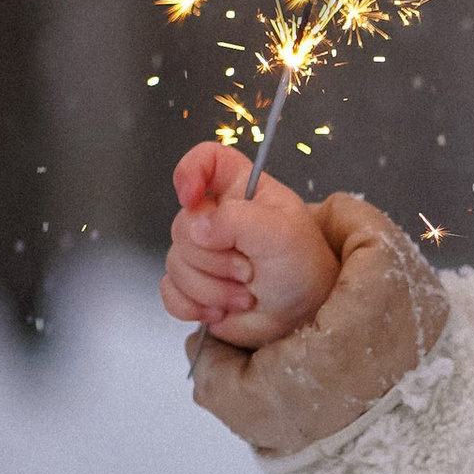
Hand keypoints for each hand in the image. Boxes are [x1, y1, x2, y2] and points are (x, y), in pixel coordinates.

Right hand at [160, 140, 338, 349]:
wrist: (303, 314)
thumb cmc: (303, 267)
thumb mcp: (281, 234)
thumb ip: (237, 221)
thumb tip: (199, 229)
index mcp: (240, 190)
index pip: (205, 159)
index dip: (190, 171)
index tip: (192, 198)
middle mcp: (216, 217)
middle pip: (182, 225)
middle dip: (214, 258)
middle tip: (249, 269)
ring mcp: (202, 253)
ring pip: (175, 264)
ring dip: (210, 288)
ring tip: (245, 294)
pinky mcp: (193, 285)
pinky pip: (169, 291)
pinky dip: (192, 305)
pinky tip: (220, 311)